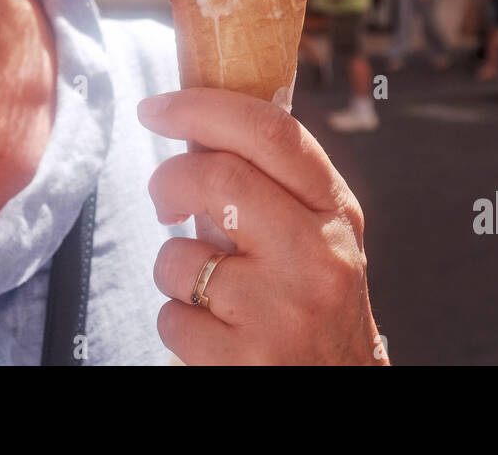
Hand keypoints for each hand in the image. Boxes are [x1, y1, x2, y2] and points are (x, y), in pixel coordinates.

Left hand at [139, 89, 388, 364]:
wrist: (342, 390)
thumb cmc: (317, 306)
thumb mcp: (320, 237)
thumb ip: (277, 187)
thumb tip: (197, 129)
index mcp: (334, 213)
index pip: (272, 133)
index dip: (203, 107)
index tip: (156, 107)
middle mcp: (316, 257)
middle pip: (218, 178)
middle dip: (168, 180)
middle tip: (162, 199)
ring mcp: (281, 311)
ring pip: (180, 257)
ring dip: (174, 267)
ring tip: (207, 288)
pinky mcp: (244, 360)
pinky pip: (172, 317)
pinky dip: (179, 320)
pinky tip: (214, 332)